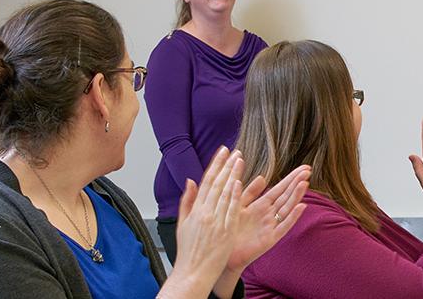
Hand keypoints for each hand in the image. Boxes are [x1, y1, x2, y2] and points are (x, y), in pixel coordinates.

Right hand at [171, 147, 243, 289]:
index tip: (222, 151)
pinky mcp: (226, 232)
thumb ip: (188, 201)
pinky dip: (234, 196)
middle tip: (235, 151)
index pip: (206, 182)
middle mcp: (205, 213)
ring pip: (225, 194)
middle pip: (217, 184)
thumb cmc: (188, 251)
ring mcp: (216, 222)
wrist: (193, 272)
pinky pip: (231, 210)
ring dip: (233, 175)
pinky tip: (239, 182)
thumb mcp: (183, 224)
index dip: (215, 165)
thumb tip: (190, 181)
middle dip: (226, 166)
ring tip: (240, 160)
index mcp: (195, 210)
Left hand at [224, 165, 310, 270]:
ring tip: (305, 183)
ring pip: (287, 208)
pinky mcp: (270, 239)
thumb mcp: (238, 206)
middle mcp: (269, 215)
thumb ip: (249, 193)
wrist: (223, 253)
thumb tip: (262, 177)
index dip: (291, 178)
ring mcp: (271, 226)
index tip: (304, 167)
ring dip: (296, 196)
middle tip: (309, 170)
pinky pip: (283, 226)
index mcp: (261, 206)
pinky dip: (292, 217)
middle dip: (297, 183)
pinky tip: (301, 206)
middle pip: (286, 196)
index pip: (280, 189)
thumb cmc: (229, 230)